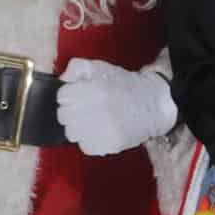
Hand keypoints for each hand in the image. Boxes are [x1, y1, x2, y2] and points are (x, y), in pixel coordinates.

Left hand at [57, 60, 177, 157]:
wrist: (152, 105)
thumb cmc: (123, 85)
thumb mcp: (100, 67)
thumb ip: (76, 68)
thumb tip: (62, 80)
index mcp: (95, 89)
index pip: (62, 97)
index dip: (69, 94)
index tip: (78, 95)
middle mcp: (99, 111)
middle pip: (64, 116)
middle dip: (71, 110)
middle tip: (85, 107)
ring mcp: (104, 131)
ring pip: (71, 133)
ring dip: (77, 127)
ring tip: (91, 119)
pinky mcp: (108, 146)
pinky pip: (84, 146)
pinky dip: (88, 140)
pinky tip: (99, 130)